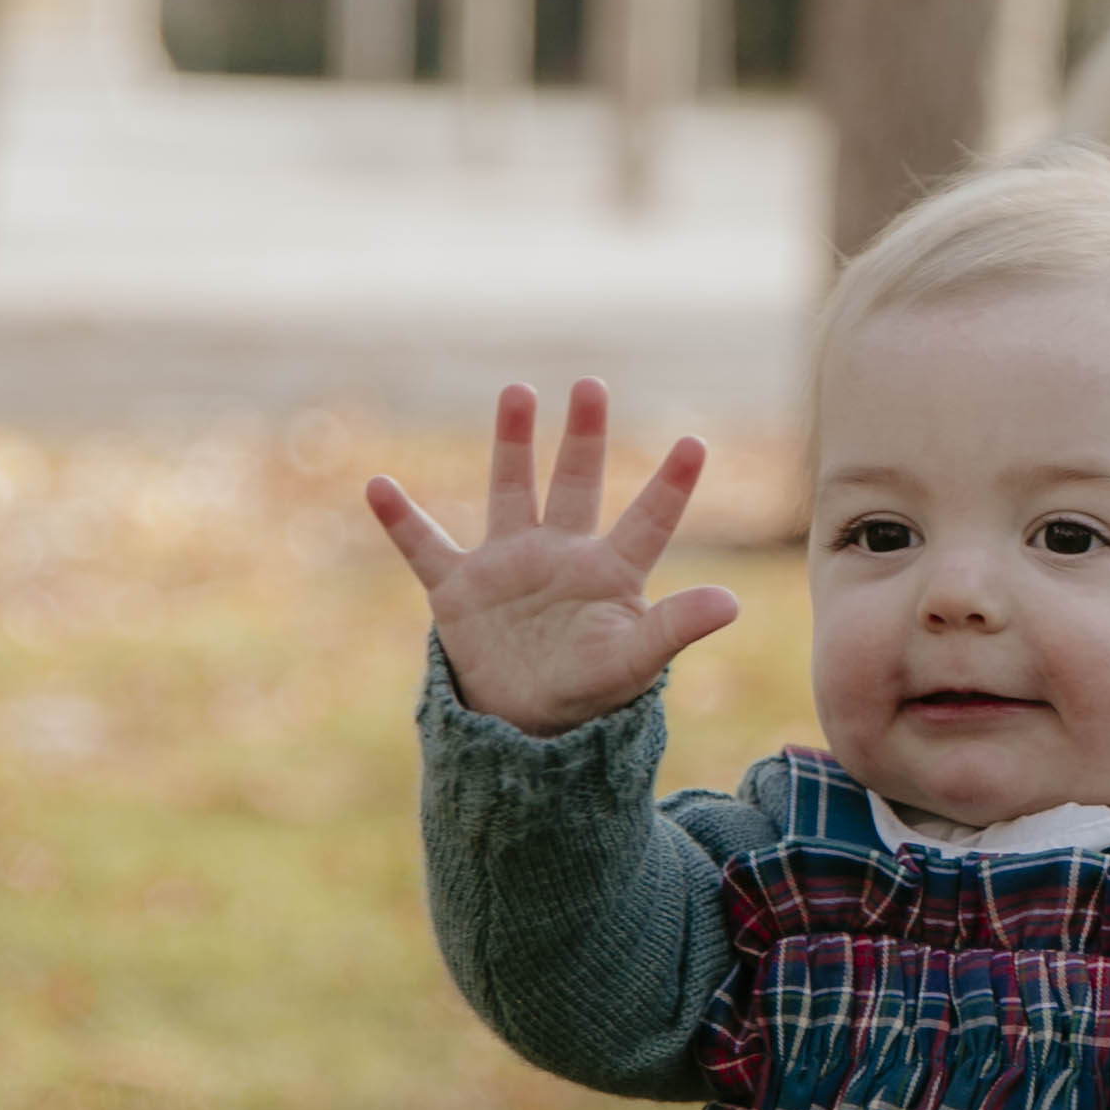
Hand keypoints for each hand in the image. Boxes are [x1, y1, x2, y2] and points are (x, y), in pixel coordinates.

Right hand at [364, 380, 740, 736]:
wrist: (525, 725)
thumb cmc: (590, 690)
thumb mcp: (635, 661)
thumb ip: (675, 627)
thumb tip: (732, 602)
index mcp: (608, 572)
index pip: (647, 521)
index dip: (671, 485)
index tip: (697, 443)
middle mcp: (560, 553)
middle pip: (575, 484)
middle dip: (583, 436)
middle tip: (591, 385)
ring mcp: (508, 565)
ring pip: (510, 491)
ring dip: (513, 445)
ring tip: (517, 391)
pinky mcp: (459, 588)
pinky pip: (425, 546)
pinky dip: (401, 520)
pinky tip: (377, 486)